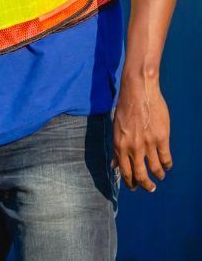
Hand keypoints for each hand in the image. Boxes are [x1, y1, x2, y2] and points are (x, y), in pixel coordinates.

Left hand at [113, 73, 171, 191]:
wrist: (138, 92)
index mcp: (120, 145)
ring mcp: (148, 144)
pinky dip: (167, 164)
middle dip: (145, 184)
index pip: (124, 171)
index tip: (133, 186)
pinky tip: (167, 166)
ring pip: (155, 168)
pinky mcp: (161, 138)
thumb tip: (114, 165)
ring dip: (158, 175)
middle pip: (140, 174)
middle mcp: (133, 147)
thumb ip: (117, 148)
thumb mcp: (116, 129)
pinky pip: (166, 158)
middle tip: (149, 188)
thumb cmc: (125, 108)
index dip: (129, 181)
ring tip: (159, 177)